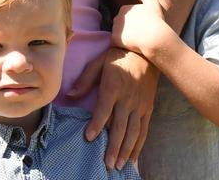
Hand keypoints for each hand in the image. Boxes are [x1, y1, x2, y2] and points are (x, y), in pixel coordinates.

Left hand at [68, 46, 157, 170]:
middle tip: (107, 164)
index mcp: (113, 87)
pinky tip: (133, 158)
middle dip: (113, 147)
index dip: (96, 124)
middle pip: (120, 127)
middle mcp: (127, 99)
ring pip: (133, 132)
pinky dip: (139, 145)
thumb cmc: (118, 56)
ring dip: (126, 150)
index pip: (104, 110)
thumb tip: (71, 94)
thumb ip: (85, 79)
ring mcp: (139, 105)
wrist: (146, 52)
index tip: (89, 137)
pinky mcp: (148, 109)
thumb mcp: (99, 62)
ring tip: (119, 166)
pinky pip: (144, 130)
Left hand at [112, 0, 173, 58]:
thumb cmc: (155, 20)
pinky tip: (131, 45)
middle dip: (128, 28)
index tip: (142, 26)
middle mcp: (117, 17)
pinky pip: (116, 42)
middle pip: (121, 24)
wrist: (154, 38)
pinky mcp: (114, 39)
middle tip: (139, 34)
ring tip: (136, 40)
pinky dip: (122, 44)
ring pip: (118, 33)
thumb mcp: (153, 3)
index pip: (126, 15)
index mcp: (124, 8)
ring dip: (124, 36)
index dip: (134, 21)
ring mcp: (115, 28)